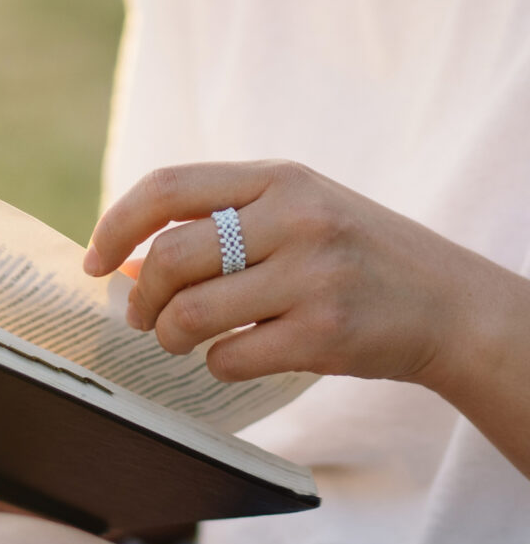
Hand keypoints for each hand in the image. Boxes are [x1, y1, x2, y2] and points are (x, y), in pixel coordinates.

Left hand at [83, 160, 490, 387]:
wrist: (449, 303)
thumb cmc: (354, 255)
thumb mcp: (296, 213)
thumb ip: (220, 223)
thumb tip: (129, 262)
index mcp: (277, 178)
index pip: (167, 187)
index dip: (115, 225)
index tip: (95, 260)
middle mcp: (294, 217)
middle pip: (169, 258)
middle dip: (139, 297)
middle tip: (139, 316)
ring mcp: (312, 275)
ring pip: (190, 314)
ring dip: (169, 336)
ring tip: (178, 340)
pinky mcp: (324, 333)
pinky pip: (229, 357)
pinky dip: (214, 365)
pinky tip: (231, 357)